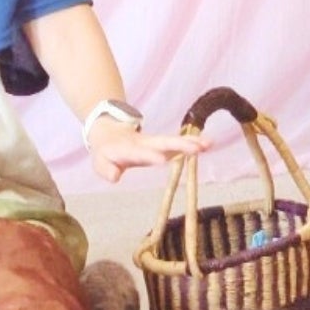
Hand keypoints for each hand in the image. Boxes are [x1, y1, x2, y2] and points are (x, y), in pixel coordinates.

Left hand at [87, 122, 208, 183]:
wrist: (109, 133)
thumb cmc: (106, 152)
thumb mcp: (100, 162)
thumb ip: (106, 169)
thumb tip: (115, 177)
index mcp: (127, 148)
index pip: (138, 152)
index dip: (149, 155)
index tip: (161, 160)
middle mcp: (144, 143)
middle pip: (162, 142)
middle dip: (179, 145)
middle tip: (196, 148)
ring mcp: (154, 142)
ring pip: (173, 141)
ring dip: (191, 143)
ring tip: (209, 144)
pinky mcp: (162, 144)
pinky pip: (178, 143)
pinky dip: (193, 143)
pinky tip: (209, 144)